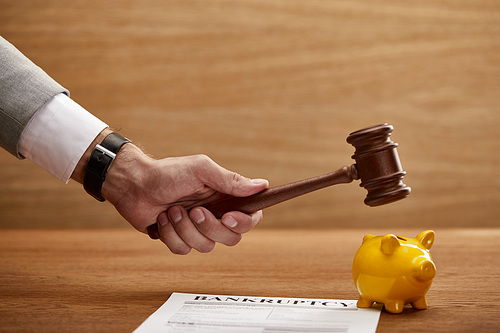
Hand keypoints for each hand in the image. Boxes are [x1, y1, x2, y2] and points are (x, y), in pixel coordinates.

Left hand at [101, 144, 268, 253]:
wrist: (135, 184)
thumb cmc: (168, 173)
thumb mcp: (201, 170)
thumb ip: (231, 180)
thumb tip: (262, 185)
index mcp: (225, 197)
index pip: (251, 217)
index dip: (244, 222)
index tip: (228, 216)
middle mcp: (215, 214)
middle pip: (231, 238)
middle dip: (210, 227)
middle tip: (194, 210)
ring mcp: (197, 229)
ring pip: (206, 246)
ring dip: (186, 228)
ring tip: (173, 210)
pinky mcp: (179, 239)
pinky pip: (184, 250)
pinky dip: (171, 234)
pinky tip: (163, 219)